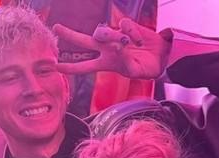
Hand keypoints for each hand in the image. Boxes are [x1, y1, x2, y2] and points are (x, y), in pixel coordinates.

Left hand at [53, 18, 171, 79]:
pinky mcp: (126, 27)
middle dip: (69, 34)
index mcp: (105, 64)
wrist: (162, 57)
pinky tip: (139, 40)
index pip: (83, 66)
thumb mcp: (134, 71)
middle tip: (56, 27)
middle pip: (83, 41)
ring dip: (110, 36)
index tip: (56, 66)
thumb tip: (117, 47)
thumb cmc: (146, 68)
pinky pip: (123, 25)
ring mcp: (115, 37)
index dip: (70, 67)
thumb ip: (124, 61)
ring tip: (127, 44)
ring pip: (102, 32)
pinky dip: (132, 32)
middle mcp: (106, 49)